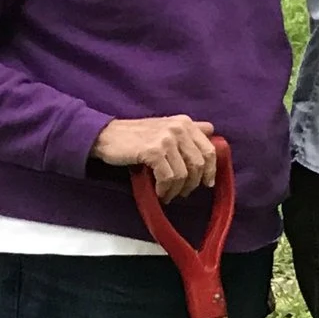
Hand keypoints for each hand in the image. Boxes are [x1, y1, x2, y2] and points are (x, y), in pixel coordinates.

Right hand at [95, 115, 218, 201]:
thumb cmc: (137, 136)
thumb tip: (213, 135)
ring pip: (184, 173)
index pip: (210, 150)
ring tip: (169, 195)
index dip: (211, 170)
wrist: (105, 135)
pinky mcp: (153, 150)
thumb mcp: (166, 129)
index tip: (206, 183)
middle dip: (193, 183)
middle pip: (199, 164)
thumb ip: (189, 132)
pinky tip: (160, 193)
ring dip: (177, 190)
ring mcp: (166, 138)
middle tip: (183, 193)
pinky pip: (168, 177)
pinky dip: (166, 189)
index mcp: (185, 122)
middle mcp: (179, 127)